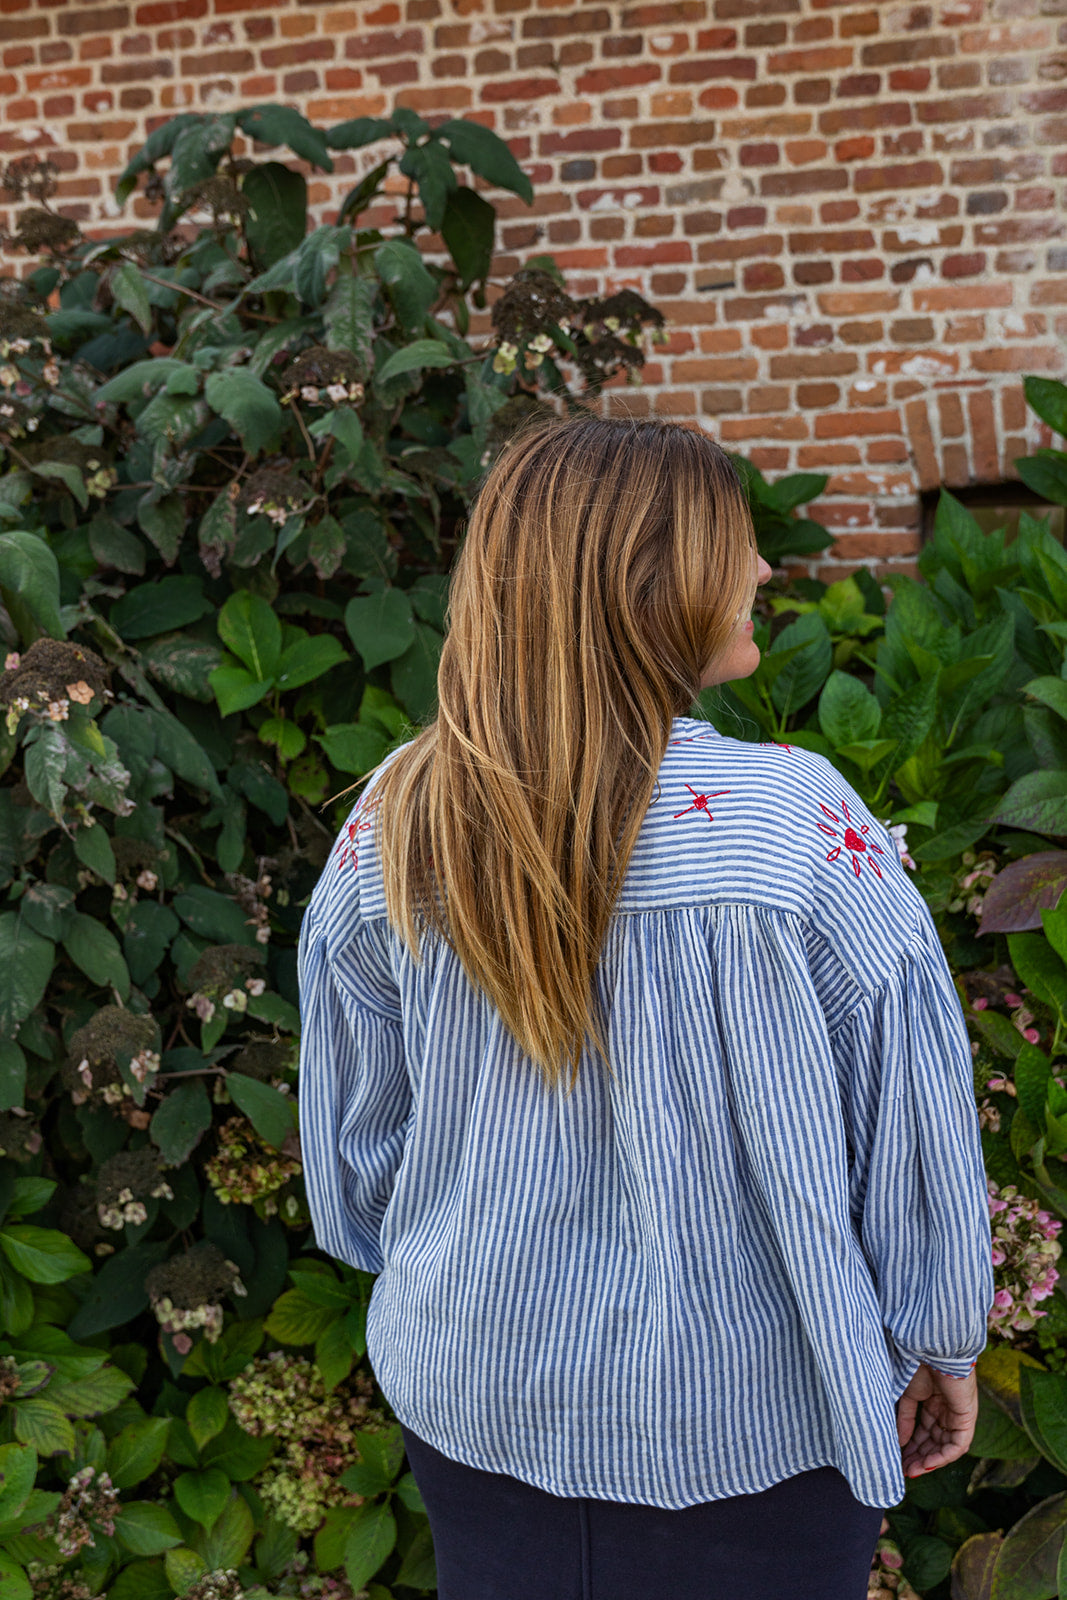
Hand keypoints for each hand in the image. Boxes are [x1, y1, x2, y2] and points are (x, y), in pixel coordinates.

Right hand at [897, 1363, 977, 1477]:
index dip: (912, 1446)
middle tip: (904, 1469)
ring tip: (912, 1470)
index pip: (924, 1431)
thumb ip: (904, 1419)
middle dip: (919, 1456)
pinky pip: (958, 1445)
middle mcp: (947, 1411)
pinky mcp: (967, 1418)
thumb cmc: (918, 1365)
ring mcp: (958, 1415)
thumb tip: (900, 1442)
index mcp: (933, 1402)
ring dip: (929, 1460)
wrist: (933, 1350)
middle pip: (934, 1441)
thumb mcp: (907, 1395)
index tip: (898, 1458)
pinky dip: (943, 1456)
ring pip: (946, 1446)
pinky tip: (927, 1463)